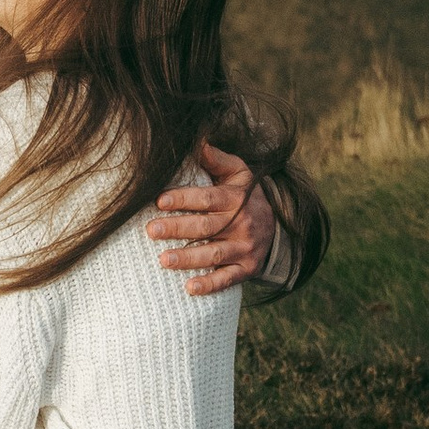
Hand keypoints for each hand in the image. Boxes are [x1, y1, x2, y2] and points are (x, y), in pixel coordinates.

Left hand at [147, 144, 275, 296]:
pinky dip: (210, 285)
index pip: (207, 198)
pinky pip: (228, 278)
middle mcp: (242, 223)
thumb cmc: (245, 195)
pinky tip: (190, 288)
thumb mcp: (237, 172)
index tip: (159, 201)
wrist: (277, 225)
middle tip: (151, 230)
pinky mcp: (247, 268)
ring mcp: (245, 248)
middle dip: (177, 228)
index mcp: (236, 198)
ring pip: (214, 253)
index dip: (183, 199)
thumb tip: (197, 140)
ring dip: (188, 258)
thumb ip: (216, 159)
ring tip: (163, 260)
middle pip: (206, 227)